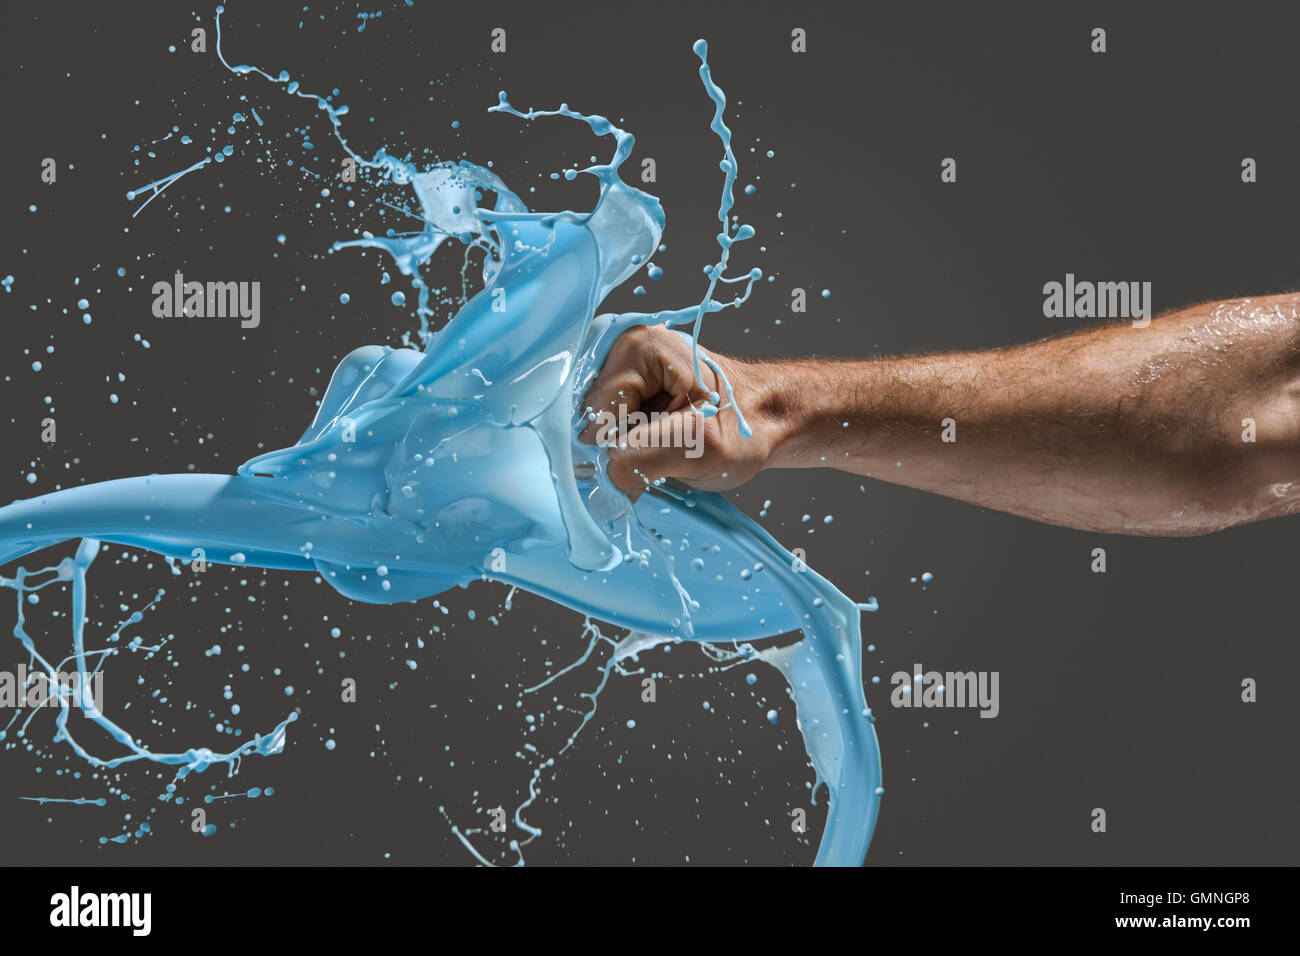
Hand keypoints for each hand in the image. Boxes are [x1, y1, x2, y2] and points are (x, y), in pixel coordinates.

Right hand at [578, 324, 782, 500]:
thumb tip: (598, 483)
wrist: (769, 419)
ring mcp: (623, 368)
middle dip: (620, 448)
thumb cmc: (746, 427)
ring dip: (626, 450)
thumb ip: (638, 459)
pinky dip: (629, 447)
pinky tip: (658, 444)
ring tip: (667, 446)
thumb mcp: (699, 446)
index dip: (619, 449)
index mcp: (639, 348)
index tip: (659, 459)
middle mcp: (623, 349)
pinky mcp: (626, 388)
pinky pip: (607, 428)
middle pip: (590, 419)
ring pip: (597, 428)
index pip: (595, 415)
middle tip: (666, 454)